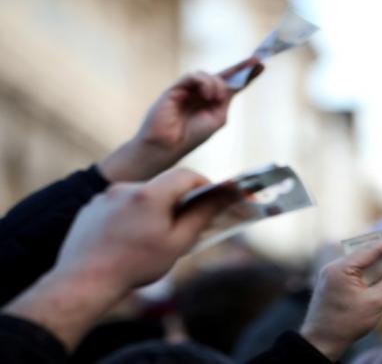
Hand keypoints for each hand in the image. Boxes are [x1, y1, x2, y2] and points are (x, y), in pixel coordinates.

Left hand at [3, 168, 228, 348]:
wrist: (83, 281)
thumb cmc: (135, 264)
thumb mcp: (177, 243)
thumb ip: (201, 216)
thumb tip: (223, 196)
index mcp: (151, 193)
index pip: (186, 175)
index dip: (203, 185)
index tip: (211, 201)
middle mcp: (126, 187)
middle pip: (162, 185)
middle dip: (176, 202)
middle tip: (182, 227)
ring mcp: (105, 196)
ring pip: (140, 196)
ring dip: (151, 210)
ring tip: (149, 239)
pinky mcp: (90, 208)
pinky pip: (119, 205)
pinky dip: (129, 217)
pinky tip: (127, 241)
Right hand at [98, 59, 264, 181]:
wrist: (167, 145)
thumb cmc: (191, 136)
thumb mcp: (216, 118)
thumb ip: (224, 101)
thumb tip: (227, 85)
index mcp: (212, 102)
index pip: (231, 84)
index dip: (245, 75)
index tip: (261, 66)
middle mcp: (201, 93)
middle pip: (223, 75)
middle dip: (240, 68)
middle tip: (256, 61)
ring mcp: (189, 89)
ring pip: (208, 75)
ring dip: (217, 85)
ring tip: (214, 99)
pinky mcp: (176, 88)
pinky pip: (193, 76)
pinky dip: (204, 83)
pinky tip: (207, 95)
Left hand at [300, 228, 381, 360]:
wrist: (321, 342)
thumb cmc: (348, 324)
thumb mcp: (376, 301)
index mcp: (342, 267)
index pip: (375, 248)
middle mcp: (335, 264)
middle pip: (368, 249)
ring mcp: (333, 272)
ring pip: (363, 258)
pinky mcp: (334, 280)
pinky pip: (357, 267)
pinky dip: (373, 266)